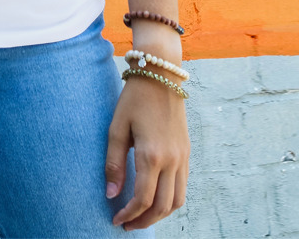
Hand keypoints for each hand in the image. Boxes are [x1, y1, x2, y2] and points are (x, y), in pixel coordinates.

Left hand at [105, 74, 189, 230]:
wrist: (160, 75)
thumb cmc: (134, 99)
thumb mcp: (117, 128)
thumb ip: (113, 163)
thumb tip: (111, 195)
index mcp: (151, 155)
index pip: (142, 199)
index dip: (129, 215)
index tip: (116, 220)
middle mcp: (171, 160)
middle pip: (162, 207)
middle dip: (144, 221)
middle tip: (127, 224)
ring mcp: (183, 157)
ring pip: (177, 201)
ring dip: (160, 214)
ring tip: (141, 216)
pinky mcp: (187, 153)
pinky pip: (183, 186)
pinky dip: (170, 200)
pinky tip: (155, 197)